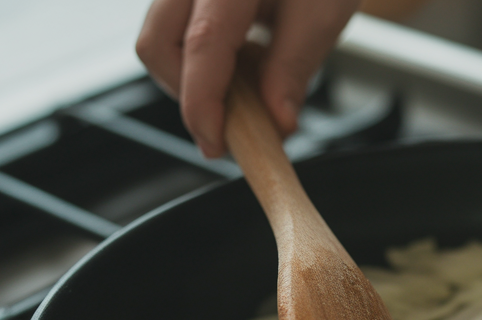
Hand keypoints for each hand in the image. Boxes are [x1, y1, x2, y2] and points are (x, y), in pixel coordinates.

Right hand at [136, 0, 361, 157]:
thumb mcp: (323, 13)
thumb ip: (295, 66)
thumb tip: (276, 121)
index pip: (203, 43)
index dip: (203, 103)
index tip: (216, 144)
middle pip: (158, 45)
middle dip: (191, 94)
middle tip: (240, 120)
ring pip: (159, 43)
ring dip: (198, 79)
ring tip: (253, 74)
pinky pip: (173, 34)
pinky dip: (203, 61)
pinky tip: (243, 55)